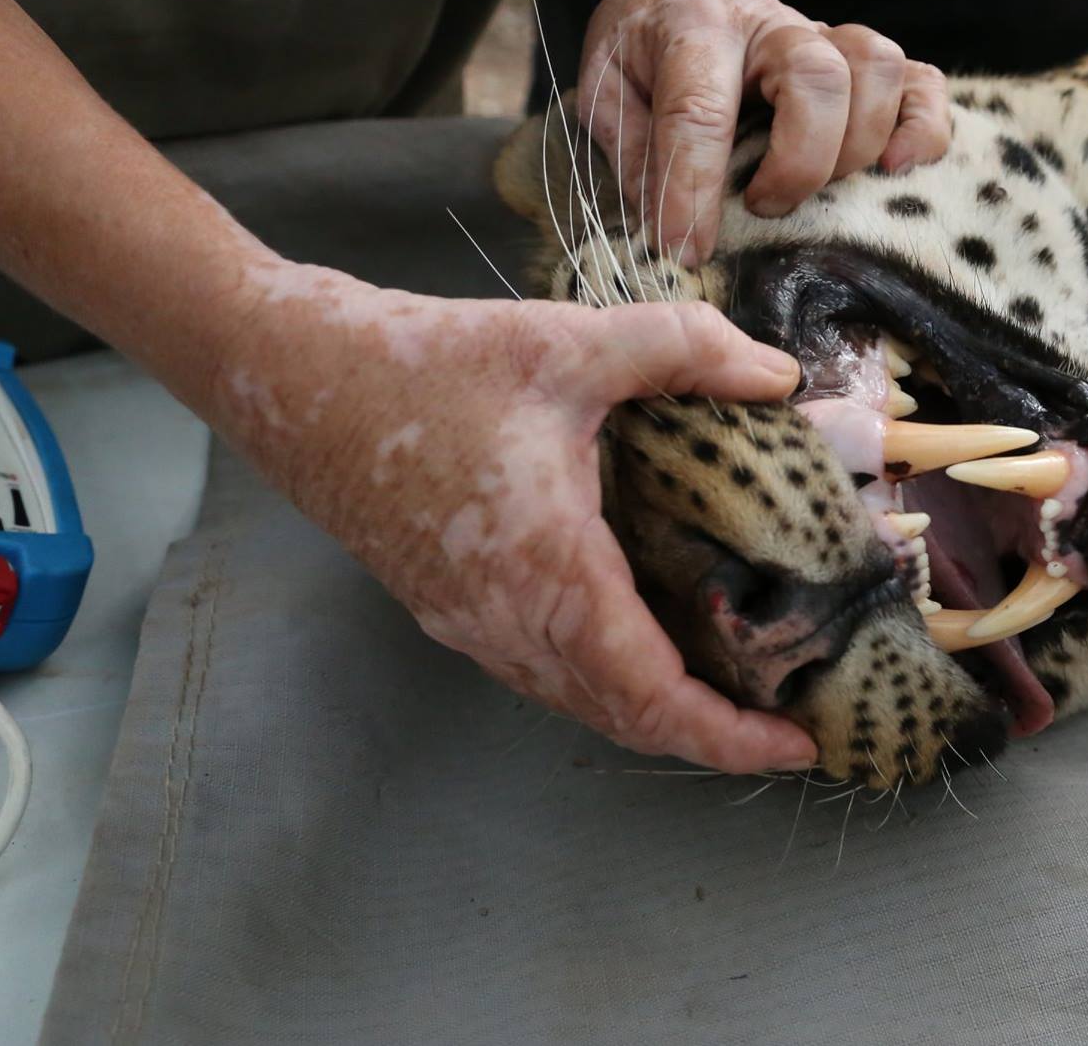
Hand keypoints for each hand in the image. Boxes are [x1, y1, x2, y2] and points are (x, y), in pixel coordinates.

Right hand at [210, 261, 817, 773]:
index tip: (796, 745)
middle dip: (712, 735)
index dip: (729, 735)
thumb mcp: (568, 342)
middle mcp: (504, 621)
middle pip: (623, 717)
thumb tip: (777, 375)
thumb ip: (683, 350)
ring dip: (659, 711)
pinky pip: (543, 671)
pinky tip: (649, 640)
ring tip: (737, 690)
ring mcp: (468, 624)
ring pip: (580, 700)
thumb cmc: (424, 365)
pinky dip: (609, 680)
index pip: (650, 695)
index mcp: (547, 573)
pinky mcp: (447, 607)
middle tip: (789, 724)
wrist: (291, 378)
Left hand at [575, 0, 950, 264]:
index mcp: (695, 26)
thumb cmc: (644, 47)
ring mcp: (828, 36)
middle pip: (817, 76)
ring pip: (877, 69)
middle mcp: (771, 23)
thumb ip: (630, 147)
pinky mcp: (866, 61)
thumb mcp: (604, 88)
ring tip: (823, 192)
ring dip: (859, 143)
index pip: (699, 108)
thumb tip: (664, 221)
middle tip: (763, 208)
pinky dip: (923, 129)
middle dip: (799, 160)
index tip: (684, 248)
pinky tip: (897, 170)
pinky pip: (923, 83)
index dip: (692, 186)